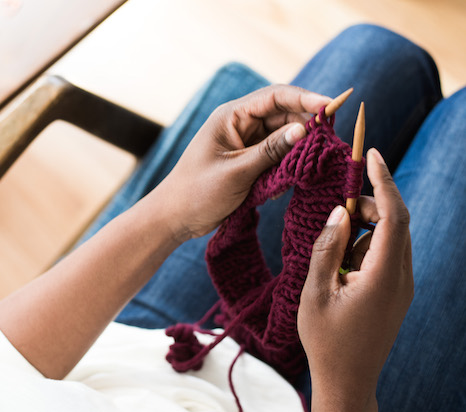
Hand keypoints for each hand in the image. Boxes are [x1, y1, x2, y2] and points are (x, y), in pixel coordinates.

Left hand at [148, 84, 330, 241]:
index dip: (305, 98)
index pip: (275, 96)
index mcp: (231, 116)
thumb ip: (271, 151)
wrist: (175, 217)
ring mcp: (244, 142)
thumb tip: (305, 129)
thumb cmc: (197, 192)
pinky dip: (287, 163)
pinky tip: (291, 177)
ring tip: (315, 160)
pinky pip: (276, 155)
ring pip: (282, 136)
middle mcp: (239, 124)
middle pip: (283, 114)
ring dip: (298, 147)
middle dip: (307, 124)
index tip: (332, 107)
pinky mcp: (248, 161)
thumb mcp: (237, 172)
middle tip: (330, 139)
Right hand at [298, 148, 413, 411]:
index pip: (393, 215)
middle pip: (397, 223)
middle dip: (371, 204)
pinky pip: (387, 256)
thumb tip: (337, 213)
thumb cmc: (326, 340)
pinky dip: (367, 246)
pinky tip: (342, 262)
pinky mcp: (396, 293)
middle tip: (339, 205)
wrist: (347, 382)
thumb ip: (326, 248)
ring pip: (392, 238)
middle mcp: (402, 278)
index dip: (384, 181)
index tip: (371, 154)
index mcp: (384, 276)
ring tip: (335, 244)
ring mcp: (402, 287)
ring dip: (366, 228)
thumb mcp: (315, 292)